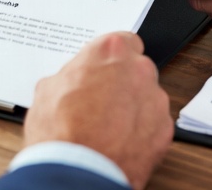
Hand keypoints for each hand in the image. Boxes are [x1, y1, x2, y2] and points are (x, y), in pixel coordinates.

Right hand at [23, 32, 171, 189]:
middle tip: (102, 101)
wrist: (76, 171)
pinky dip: (142, 132)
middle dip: (123, 82)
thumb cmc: (60, 131)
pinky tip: (120, 143)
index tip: (105, 68)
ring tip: (109, 128)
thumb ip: (71, 76)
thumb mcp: (47, 90)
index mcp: (110, 52)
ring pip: (148, 97)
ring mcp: (155, 100)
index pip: (123, 40)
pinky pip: (154, 124)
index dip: (112, 57)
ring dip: (134, 107)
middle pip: (137, 69)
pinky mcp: (164, 130)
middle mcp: (138, 70)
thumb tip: (73, 81)